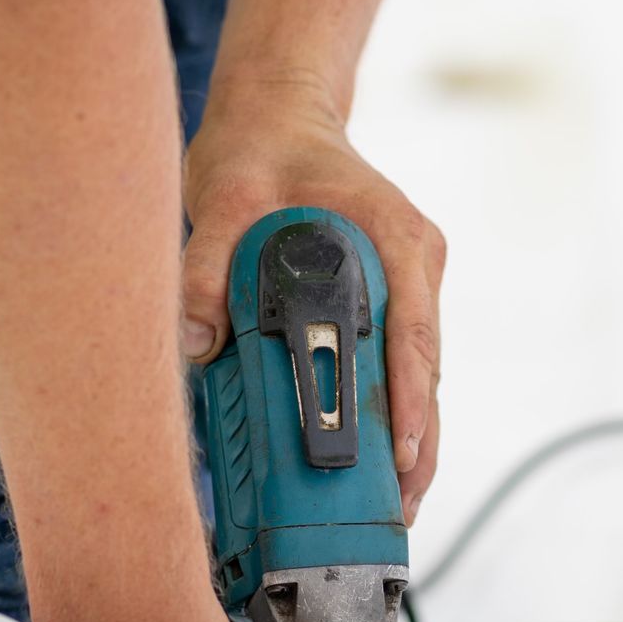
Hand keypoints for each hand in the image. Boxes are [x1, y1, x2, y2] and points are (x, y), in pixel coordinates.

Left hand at [181, 86, 445, 525]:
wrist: (279, 114)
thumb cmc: (265, 148)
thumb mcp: (224, 194)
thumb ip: (206, 265)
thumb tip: (194, 345)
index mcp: (397, 237)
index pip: (412, 331)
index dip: (411, 399)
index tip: (403, 452)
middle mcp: (416, 263)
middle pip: (427, 368)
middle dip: (419, 442)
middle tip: (400, 507)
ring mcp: (410, 280)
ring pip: (420, 373)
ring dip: (410, 435)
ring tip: (394, 502)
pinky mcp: (390, 295)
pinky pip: (398, 360)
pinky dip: (390, 409)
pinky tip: (374, 458)